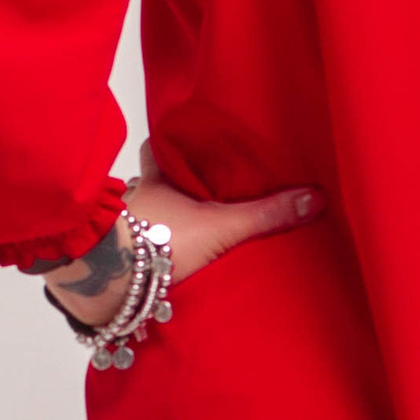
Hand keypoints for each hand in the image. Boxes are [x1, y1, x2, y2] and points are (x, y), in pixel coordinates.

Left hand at [46, 141, 324, 329]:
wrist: (107, 279)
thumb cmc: (157, 242)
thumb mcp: (221, 226)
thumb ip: (264, 216)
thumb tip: (313, 199)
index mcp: (157, 182)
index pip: (160, 149)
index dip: (172, 143)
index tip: (188, 140)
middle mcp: (134, 201)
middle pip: (149, 184)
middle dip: (168, 188)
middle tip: (192, 192)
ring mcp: (119, 232)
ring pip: (140, 219)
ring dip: (156, 225)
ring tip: (182, 233)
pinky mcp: (112, 263)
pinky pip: (131, 253)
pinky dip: (143, 258)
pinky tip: (161, 268)